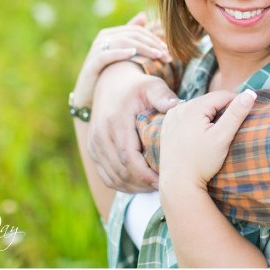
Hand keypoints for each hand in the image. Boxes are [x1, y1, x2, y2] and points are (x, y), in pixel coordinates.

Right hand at [72, 12, 171, 105]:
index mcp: (111, 34)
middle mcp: (103, 38)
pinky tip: (133, 54)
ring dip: (142, 48)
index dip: (154, 38)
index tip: (167, 50)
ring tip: (156, 55)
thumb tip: (144, 16)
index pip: (137, 30)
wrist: (87, 96)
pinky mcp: (91, 64)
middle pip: (132, 34)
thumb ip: (131, 37)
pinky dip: (120, 52)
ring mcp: (96, 49)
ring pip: (122, 41)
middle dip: (152, 44)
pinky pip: (106, 55)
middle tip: (166, 55)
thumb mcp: (121, 55)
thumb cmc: (107, 74)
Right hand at [88, 67, 180, 191]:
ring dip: (133, 187)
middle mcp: (100, 136)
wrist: (111, 82)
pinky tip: (139, 184)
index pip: (128, 157)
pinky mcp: (93, 150)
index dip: (145, 174)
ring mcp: (94, 144)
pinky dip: (122, 184)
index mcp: (115, 122)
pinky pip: (106, 176)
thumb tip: (176, 105)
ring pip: (112, 177)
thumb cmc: (137, 86)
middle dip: (142, 184)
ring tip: (153, 187)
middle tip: (163, 185)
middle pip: (120, 171)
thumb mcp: (151, 85)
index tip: (163, 179)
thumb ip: (163, 95)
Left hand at [159, 89, 257, 193]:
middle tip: (231, 126)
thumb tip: (250, 93)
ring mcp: (171, 117)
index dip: (237, 102)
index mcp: (193, 107)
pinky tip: (200, 135)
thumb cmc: (201, 162)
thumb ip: (236, 113)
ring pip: (198, 108)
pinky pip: (186, 117)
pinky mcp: (167, 127)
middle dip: (222, 109)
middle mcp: (179, 108)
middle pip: (209, 101)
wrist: (178, 184)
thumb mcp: (222, 137)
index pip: (222, 95)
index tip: (245, 114)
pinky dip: (196, 121)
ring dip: (209, 115)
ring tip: (216, 132)